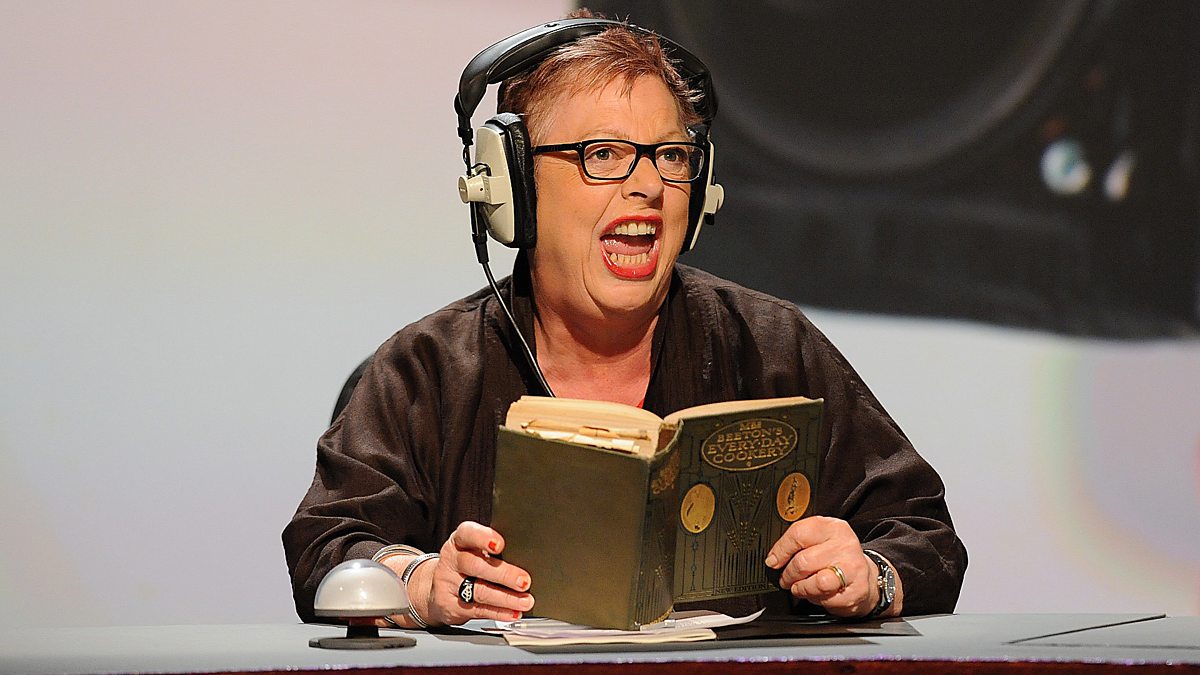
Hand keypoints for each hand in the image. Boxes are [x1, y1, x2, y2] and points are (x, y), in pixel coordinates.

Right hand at [401, 521, 533, 625]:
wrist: (434, 589)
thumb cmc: (464, 564)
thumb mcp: (472, 550)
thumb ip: (492, 550)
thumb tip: (527, 556)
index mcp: (459, 541)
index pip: (468, 534)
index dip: (483, 538)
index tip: (500, 545)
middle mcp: (452, 561)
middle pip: (476, 566)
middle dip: (503, 574)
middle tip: (524, 581)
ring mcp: (449, 584)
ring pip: (480, 591)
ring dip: (506, 598)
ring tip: (525, 601)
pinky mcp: (450, 606)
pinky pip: (478, 610)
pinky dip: (499, 612)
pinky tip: (513, 612)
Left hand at [764, 515, 887, 617]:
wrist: (867, 576)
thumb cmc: (837, 556)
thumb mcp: (821, 539)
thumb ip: (799, 542)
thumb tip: (774, 558)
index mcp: (833, 528)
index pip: (799, 534)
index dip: (781, 550)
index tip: (773, 561)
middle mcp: (845, 545)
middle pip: (803, 561)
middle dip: (788, 574)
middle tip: (786, 579)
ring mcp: (853, 568)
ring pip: (816, 583)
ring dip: (802, 589)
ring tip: (800, 587)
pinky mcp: (857, 590)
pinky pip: (827, 599)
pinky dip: (817, 600)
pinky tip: (819, 594)